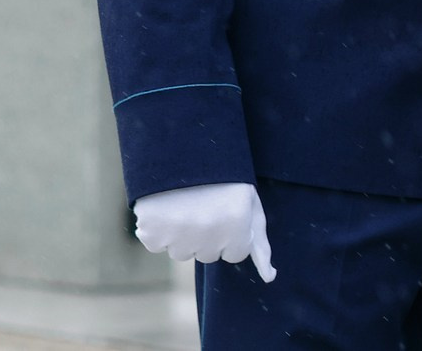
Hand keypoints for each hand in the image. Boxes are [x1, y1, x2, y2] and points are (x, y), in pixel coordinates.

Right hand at [133, 182, 273, 282]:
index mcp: (237, 227)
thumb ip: (260, 243)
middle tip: (204, 204)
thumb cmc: (224, 178)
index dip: (231, 231)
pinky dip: (157, 229)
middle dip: (207, 234)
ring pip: (181, 252)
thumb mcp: (250, 204)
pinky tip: (165, 206)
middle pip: (207, 255)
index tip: (226, 210)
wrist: (183, 145)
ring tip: (184, 203)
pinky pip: (156, 243)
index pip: (234, 254)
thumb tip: (270, 277)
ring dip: (182, 234)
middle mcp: (208, 236)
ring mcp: (178, 236)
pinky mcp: (151, 232)